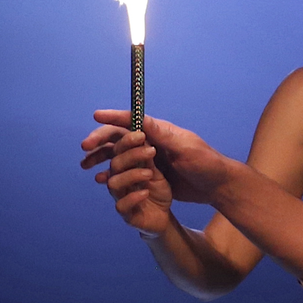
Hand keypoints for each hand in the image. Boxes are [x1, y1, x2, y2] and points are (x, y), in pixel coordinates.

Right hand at [83, 110, 224, 203]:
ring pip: (117, 155)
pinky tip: (101, 180)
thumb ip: (162, 135)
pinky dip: (111, 174)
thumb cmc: (206, 164)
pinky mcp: (149, 176)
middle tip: (85, 147)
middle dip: (100, 140)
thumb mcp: (186, 148)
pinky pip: (124, 173)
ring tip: (86, 165)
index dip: (113, 118)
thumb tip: (140, 119)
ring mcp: (149, 160)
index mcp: (158, 132)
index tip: (96, 115)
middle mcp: (150, 143)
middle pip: (118, 138)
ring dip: (101, 158)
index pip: (130, 121)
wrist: (217, 187)